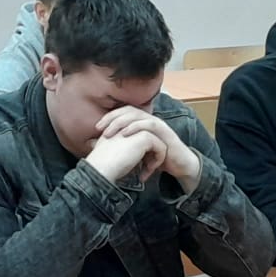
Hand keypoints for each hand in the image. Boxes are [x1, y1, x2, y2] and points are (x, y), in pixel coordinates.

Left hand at [86, 109, 200, 189]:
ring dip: (121, 122)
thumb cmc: (158, 159)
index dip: (109, 117)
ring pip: (137, 115)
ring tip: (109, 132)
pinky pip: (150, 124)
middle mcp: (149, 119)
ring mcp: (158, 124)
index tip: (96, 128)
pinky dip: (136, 127)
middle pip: (128, 110)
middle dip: (112, 118)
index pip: (123, 112)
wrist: (179, 166)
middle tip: (99, 128)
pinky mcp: (165, 131)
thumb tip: (102, 149)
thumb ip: (124, 147)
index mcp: (141, 122)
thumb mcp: (137, 152)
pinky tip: (125, 133)